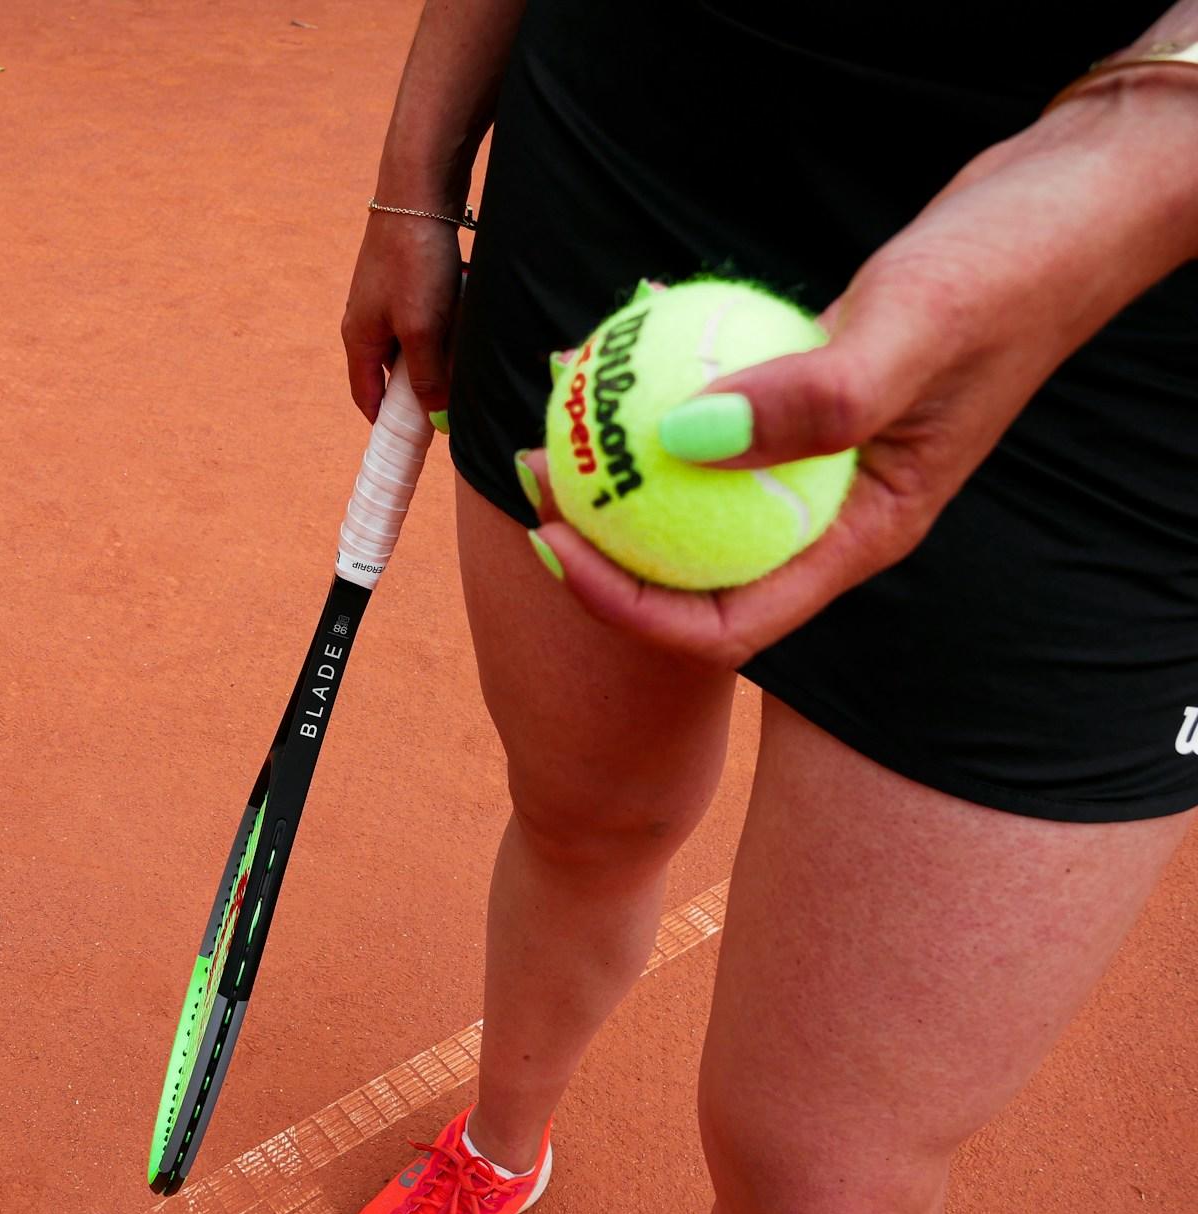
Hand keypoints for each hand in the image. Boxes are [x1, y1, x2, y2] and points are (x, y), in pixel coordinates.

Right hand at [341, 211, 463, 422]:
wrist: (418, 192)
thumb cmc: (413, 261)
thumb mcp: (421, 329)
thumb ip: (426, 376)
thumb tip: (434, 418)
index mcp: (358, 340)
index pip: (366, 398)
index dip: (388, 423)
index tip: (413, 444)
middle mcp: (366, 322)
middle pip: (394, 373)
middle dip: (422, 386)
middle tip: (454, 397)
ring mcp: (385, 300)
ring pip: (414, 344)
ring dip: (439, 352)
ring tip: (462, 346)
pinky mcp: (406, 280)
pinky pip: (426, 317)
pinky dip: (444, 324)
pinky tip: (464, 314)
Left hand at [529, 84, 1197, 670]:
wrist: (1075, 199)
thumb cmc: (1012, 266)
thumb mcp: (910, 329)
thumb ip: (811, 399)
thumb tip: (684, 440)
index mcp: (858, 537)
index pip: (724, 622)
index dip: (625, 604)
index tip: (554, 539)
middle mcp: (833, 513)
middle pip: (692, 564)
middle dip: (602, 537)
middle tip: (532, 467)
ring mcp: (822, 458)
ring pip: (699, 485)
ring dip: (623, 457)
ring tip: (559, 396)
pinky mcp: (812, 397)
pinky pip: (720, 410)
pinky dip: (668, 383)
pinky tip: (625, 330)